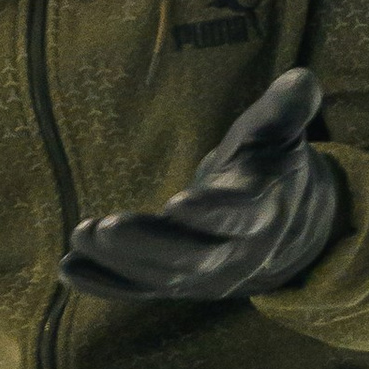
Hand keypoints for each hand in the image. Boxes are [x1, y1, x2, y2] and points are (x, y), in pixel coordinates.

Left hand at [59, 67, 342, 304]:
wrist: (286, 231)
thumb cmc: (272, 170)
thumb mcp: (282, 135)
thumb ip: (286, 108)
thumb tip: (300, 77)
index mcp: (262, 210)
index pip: (240, 214)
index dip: (212, 212)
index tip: (179, 203)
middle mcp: (234, 252)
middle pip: (191, 256)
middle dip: (146, 245)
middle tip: (104, 227)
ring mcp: (204, 276)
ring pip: (161, 276)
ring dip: (118, 262)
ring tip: (79, 236)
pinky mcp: (177, 285)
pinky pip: (140, 290)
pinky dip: (105, 284)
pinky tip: (69, 269)